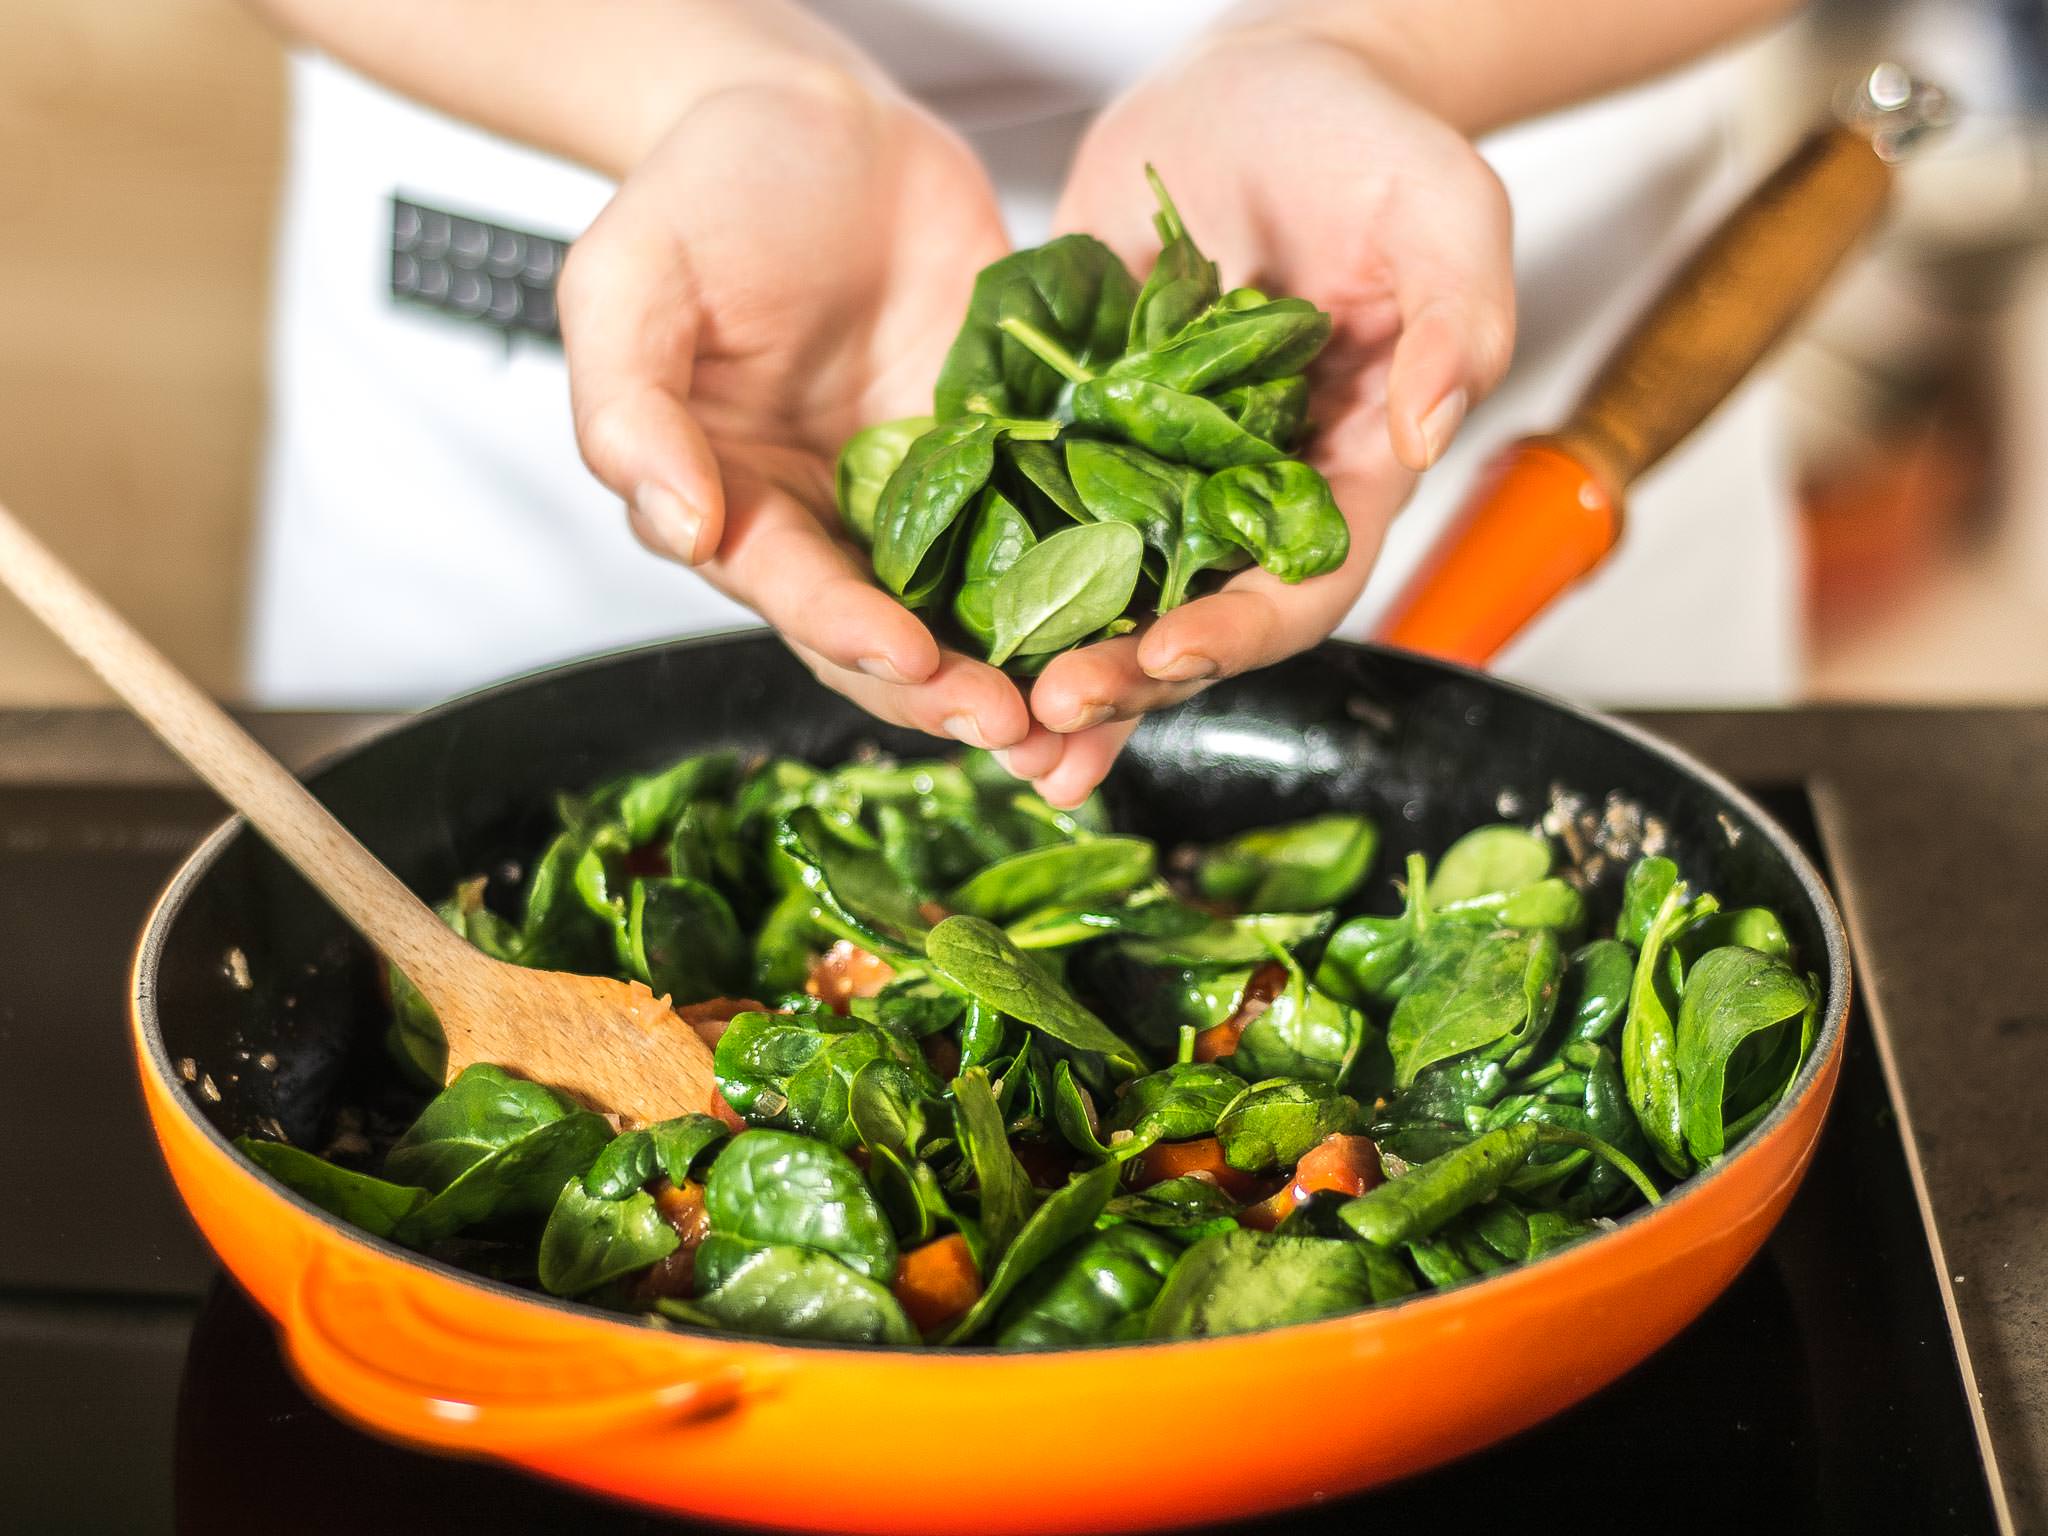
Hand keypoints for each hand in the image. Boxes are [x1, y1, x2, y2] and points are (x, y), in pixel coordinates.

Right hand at [560, 72, 1036, 753]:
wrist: (823, 123)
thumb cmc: (707, 193)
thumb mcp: (628, 285)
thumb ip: (629, 410)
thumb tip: (680, 527)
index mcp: (739, 510)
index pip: (795, 596)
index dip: (851, 635)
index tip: (913, 659)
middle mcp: (836, 527)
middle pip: (895, 640)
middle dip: (956, 693)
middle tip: (1026, 730)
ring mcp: (933, 500)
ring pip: (985, 612)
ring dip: (1036, 671)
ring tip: (1096, 711)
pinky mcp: (1011, 459)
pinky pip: (1060, 528)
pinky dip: (1098, 585)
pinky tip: (1149, 622)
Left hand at [1022, 26, 1515, 804]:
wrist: (1251, 88)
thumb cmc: (1361, 142)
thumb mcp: (1440, 206)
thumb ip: (1457, 316)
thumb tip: (1428, 426)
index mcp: (1343, 471)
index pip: (1300, 585)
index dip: (1239, 632)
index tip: (1172, 653)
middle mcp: (1242, 492)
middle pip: (1190, 617)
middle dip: (1125, 674)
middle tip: (1049, 707)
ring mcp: (1150, 467)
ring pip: (1100, 589)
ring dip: (1047, 656)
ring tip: (984, 710)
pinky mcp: (1072, 427)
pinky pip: (1026, 507)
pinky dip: (984, 564)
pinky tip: (925, 609)